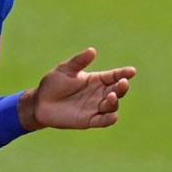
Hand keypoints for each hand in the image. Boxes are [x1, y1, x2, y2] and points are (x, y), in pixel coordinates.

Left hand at [19, 47, 135, 130]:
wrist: (40, 102)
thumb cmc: (53, 83)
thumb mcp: (65, 69)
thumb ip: (79, 62)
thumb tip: (92, 50)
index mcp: (96, 80)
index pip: (114, 76)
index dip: (123, 73)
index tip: (131, 71)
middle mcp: (99, 94)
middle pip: (117, 91)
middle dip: (122, 87)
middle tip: (122, 82)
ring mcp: (95, 107)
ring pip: (112, 106)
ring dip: (114, 102)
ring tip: (112, 96)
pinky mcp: (88, 120)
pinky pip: (102, 121)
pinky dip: (109, 119)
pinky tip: (113, 116)